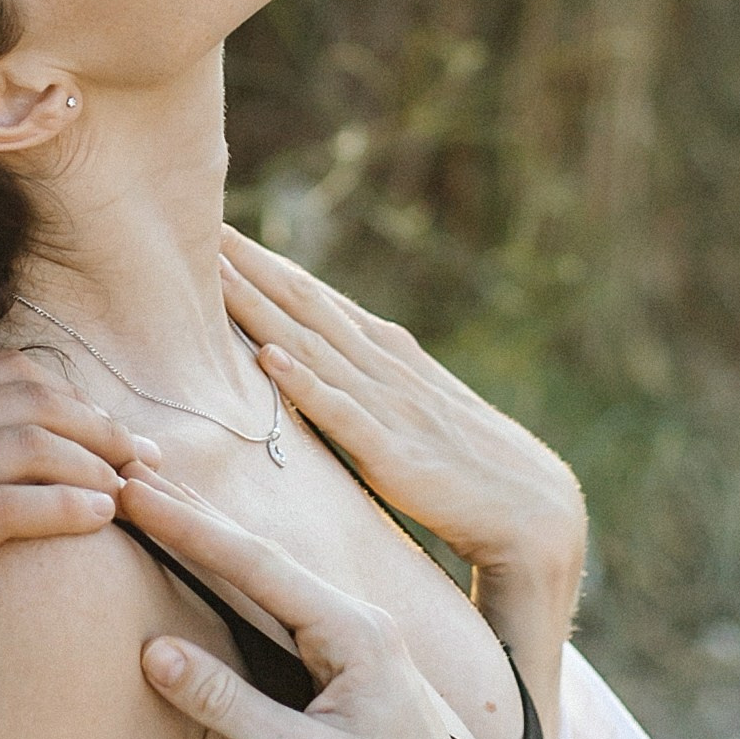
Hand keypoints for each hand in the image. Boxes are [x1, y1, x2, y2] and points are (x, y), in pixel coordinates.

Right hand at [0, 343, 157, 669]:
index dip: (64, 394)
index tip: (102, 422)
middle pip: (28, 399)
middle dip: (97, 423)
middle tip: (138, 455)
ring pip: (29, 447)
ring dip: (94, 463)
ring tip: (130, 490)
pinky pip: (8, 511)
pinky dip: (65, 508)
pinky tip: (98, 519)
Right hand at [122, 475, 502, 738]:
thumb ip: (228, 704)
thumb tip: (152, 650)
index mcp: (357, 633)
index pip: (259, 567)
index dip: (192, 529)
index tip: (138, 493)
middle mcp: (359, 622)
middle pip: (263, 558)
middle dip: (196, 517)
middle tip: (132, 475)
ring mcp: (355, 640)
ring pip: (270, 578)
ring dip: (212, 541)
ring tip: (157, 501)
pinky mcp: (346, 664)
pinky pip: (280, 607)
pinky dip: (234, 580)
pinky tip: (206, 560)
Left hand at [219, 226, 585, 709]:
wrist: (536, 512)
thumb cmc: (473, 470)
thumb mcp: (417, 413)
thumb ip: (374, 388)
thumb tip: (323, 367)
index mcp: (392, 357)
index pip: (320, 300)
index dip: (271, 266)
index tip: (224, 233)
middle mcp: (387, 368)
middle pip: (308, 307)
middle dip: (254, 268)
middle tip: (203, 226)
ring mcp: (389, 407)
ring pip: (313, 346)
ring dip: (262, 308)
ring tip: (218, 272)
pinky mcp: (392, 454)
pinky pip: (340, 414)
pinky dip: (305, 383)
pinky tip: (270, 357)